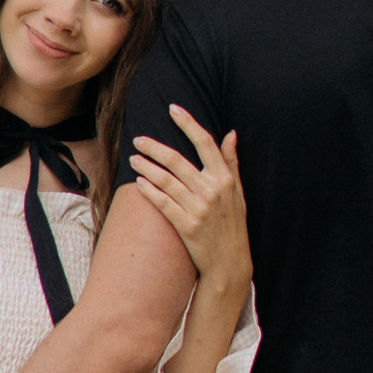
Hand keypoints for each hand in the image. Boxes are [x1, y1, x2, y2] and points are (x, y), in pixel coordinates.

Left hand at [125, 106, 247, 293]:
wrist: (230, 263)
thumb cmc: (234, 225)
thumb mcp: (238, 192)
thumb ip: (232, 162)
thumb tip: (231, 133)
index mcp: (225, 179)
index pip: (205, 143)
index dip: (188, 123)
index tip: (173, 109)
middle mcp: (212, 191)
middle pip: (178, 160)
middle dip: (155, 147)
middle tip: (139, 139)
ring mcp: (199, 209)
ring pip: (166, 180)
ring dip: (147, 167)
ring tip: (134, 159)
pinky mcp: (186, 226)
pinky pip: (163, 203)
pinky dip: (150, 190)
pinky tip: (139, 182)